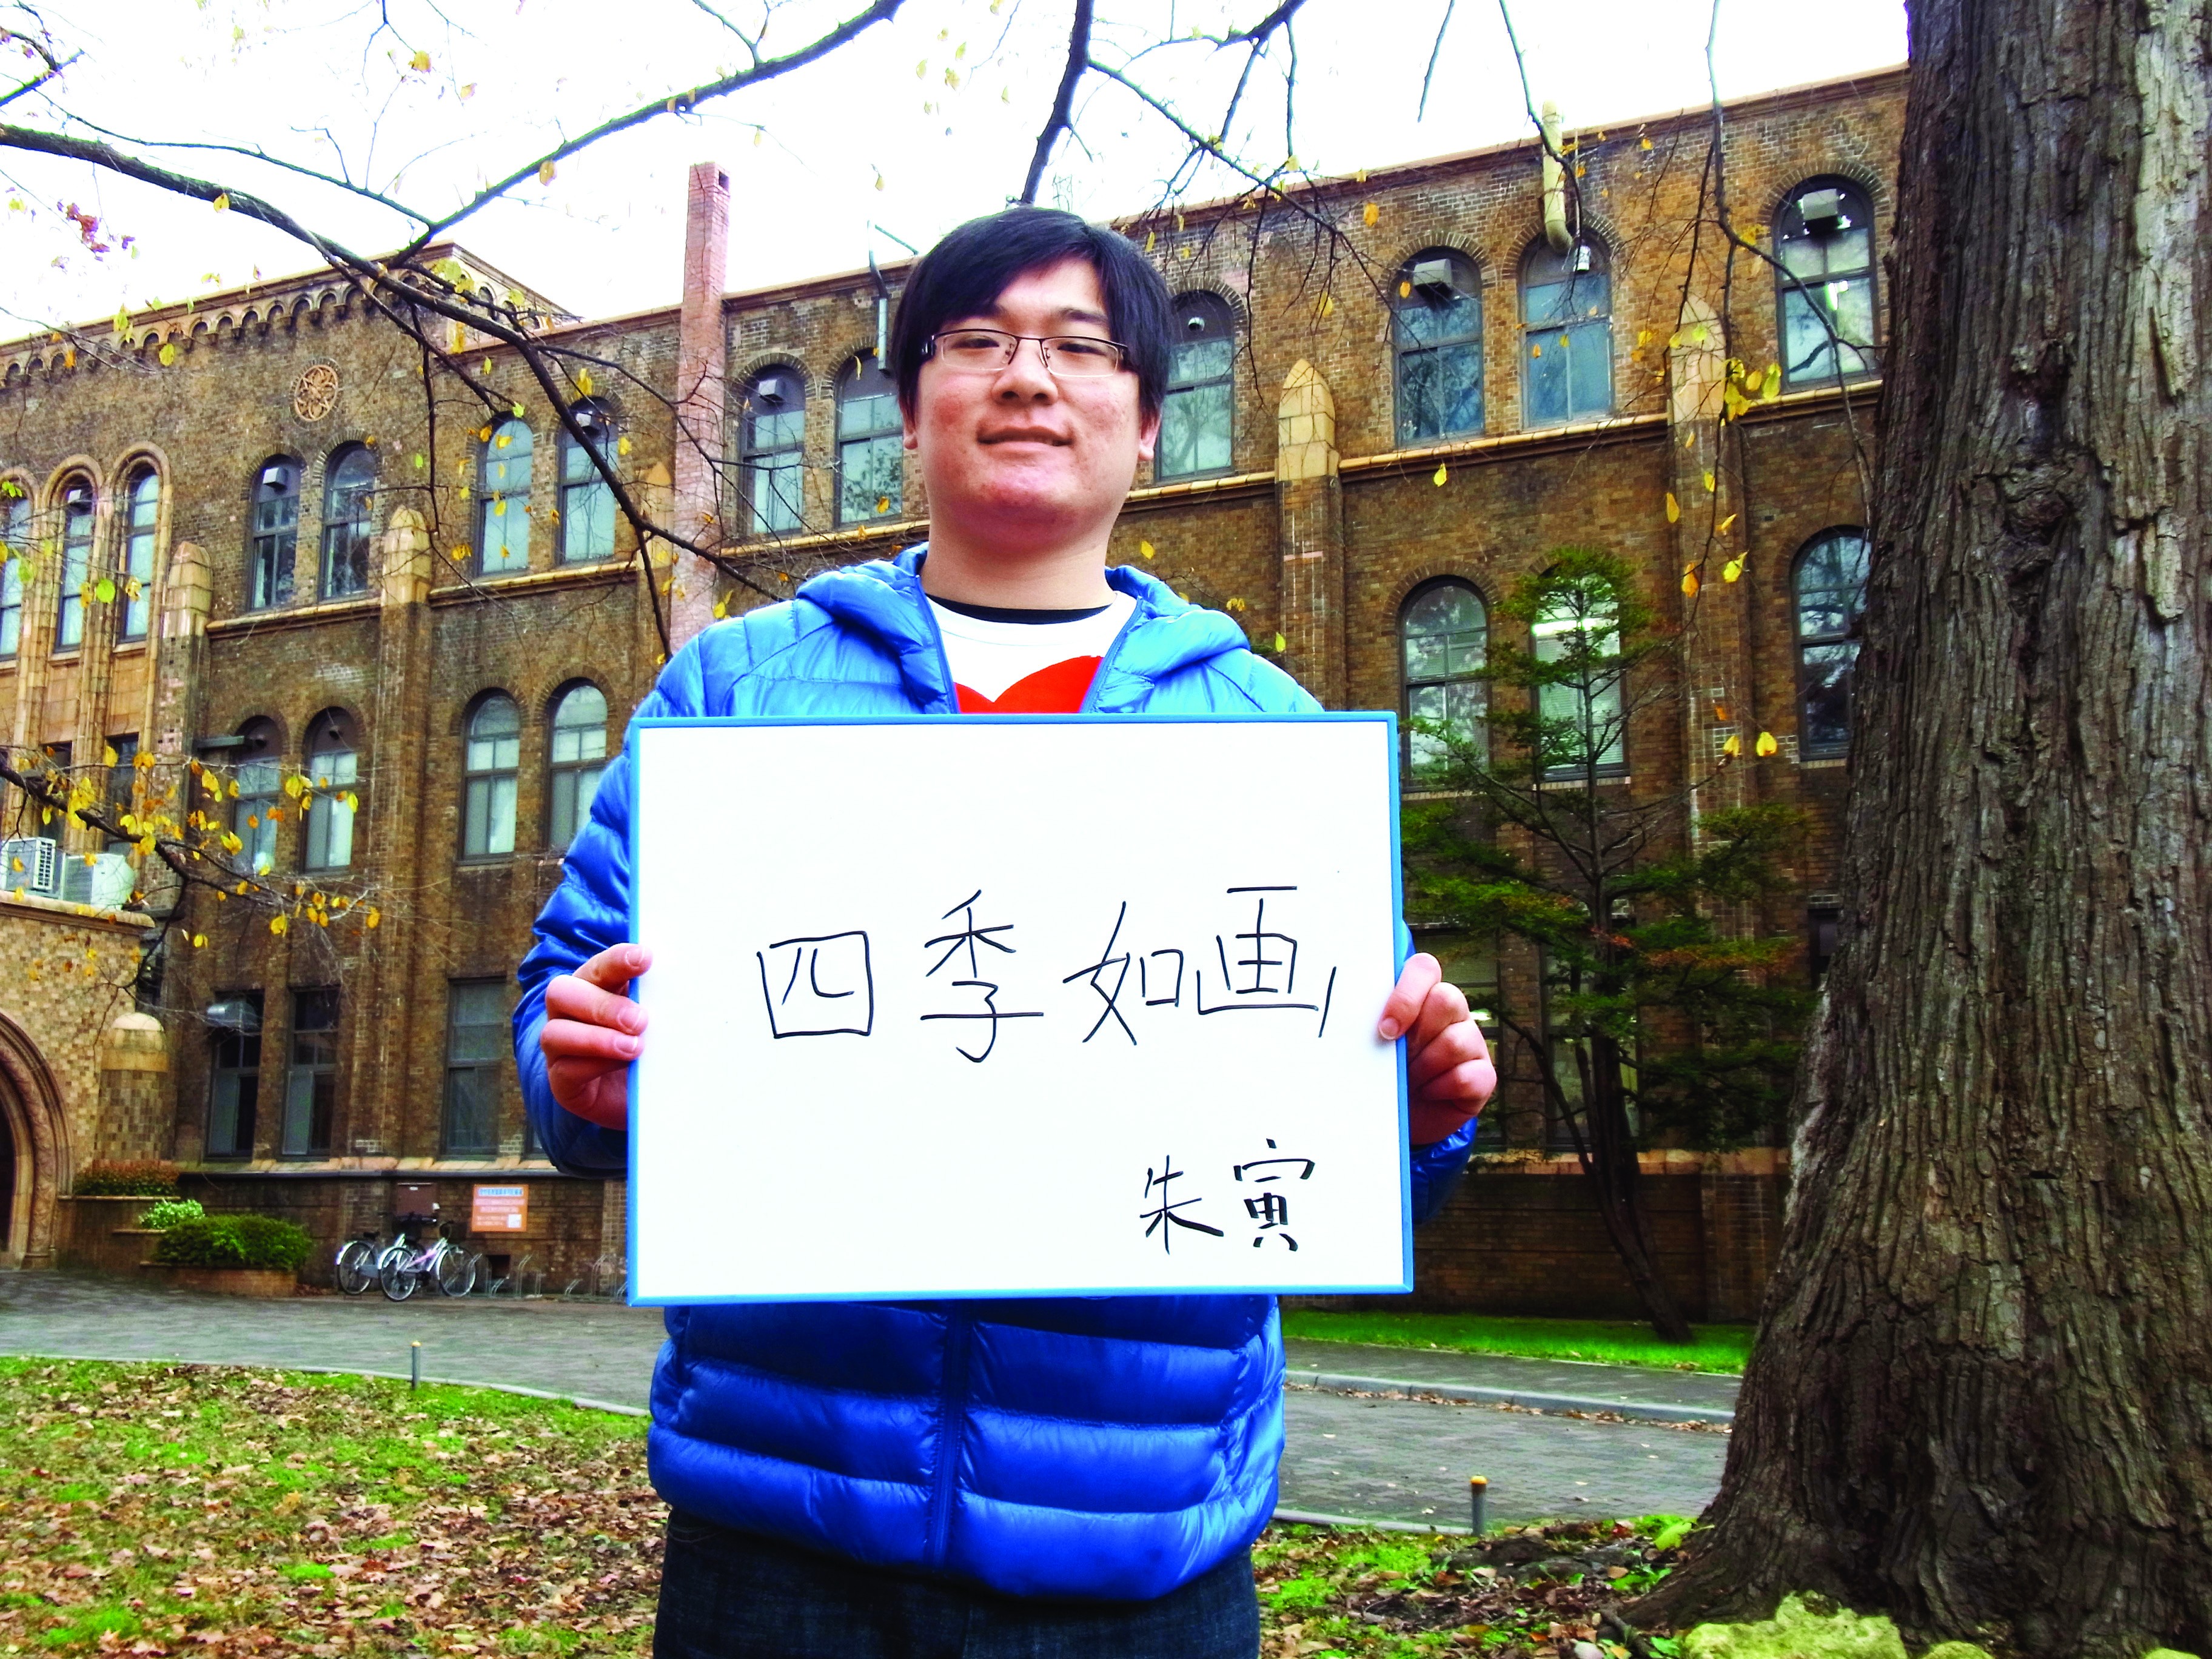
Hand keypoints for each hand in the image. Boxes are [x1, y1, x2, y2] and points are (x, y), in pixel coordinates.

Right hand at [541, 944, 652, 1130]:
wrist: (645, 1096)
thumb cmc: (650, 1046)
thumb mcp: (657, 1020)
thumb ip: (659, 1000)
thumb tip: (687, 982)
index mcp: (594, 986)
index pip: (597, 966)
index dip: (616, 960)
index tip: (645, 959)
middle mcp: (568, 1012)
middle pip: (561, 992)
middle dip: (601, 1004)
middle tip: (640, 1020)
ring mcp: (559, 1046)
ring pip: (555, 1033)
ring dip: (597, 1038)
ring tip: (635, 1047)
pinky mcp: (561, 1080)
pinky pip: (565, 1070)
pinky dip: (595, 1065)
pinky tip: (624, 1065)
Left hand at [1378, 952, 1496, 1144]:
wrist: (1395, 1117)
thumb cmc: (1380, 1072)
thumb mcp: (1371, 1044)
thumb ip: (1373, 1024)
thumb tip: (1367, 1023)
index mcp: (1421, 995)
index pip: (1424, 968)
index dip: (1406, 995)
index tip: (1385, 1029)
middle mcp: (1451, 1012)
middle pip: (1446, 999)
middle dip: (1416, 1036)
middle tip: (1399, 1057)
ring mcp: (1471, 1042)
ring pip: (1455, 1041)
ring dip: (1424, 1067)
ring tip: (1409, 1079)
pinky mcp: (1484, 1074)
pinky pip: (1468, 1077)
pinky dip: (1440, 1089)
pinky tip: (1429, 1093)